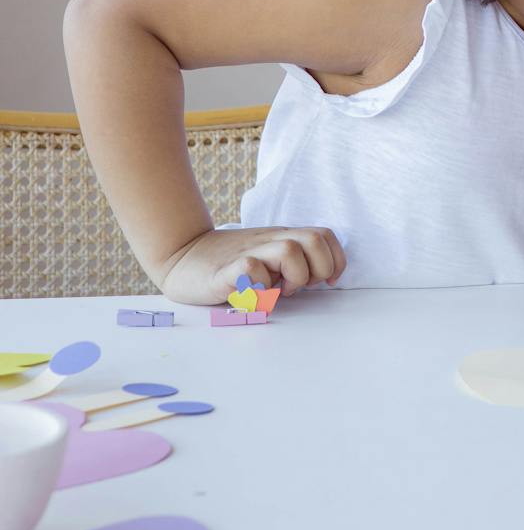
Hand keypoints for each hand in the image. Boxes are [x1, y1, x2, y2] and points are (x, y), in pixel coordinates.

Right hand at [157, 225, 346, 305]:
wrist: (182, 258)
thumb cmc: (229, 263)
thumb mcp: (266, 257)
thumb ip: (291, 262)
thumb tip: (319, 279)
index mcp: (281, 237)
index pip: (324, 236)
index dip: (335, 259)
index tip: (327, 281)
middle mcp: (269, 241)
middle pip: (314, 240)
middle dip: (318, 268)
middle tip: (299, 287)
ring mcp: (248, 252)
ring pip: (289, 250)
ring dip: (293, 276)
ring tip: (278, 290)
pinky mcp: (226, 269)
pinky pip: (251, 269)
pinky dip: (260, 286)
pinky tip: (253, 294)